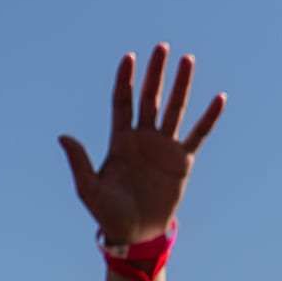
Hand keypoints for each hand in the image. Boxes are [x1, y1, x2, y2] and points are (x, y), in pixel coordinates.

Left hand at [58, 43, 224, 247]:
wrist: (134, 234)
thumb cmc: (108, 213)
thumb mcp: (88, 188)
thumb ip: (78, 161)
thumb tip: (62, 136)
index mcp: (119, 141)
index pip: (122, 102)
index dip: (125, 80)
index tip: (129, 57)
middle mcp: (143, 138)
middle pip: (150, 98)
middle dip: (155, 73)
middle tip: (162, 47)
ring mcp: (163, 147)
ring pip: (174, 109)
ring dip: (181, 85)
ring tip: (187, 60)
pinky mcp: (182, 160)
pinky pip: (198, 134)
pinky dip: (209, 117)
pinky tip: (219, 98)